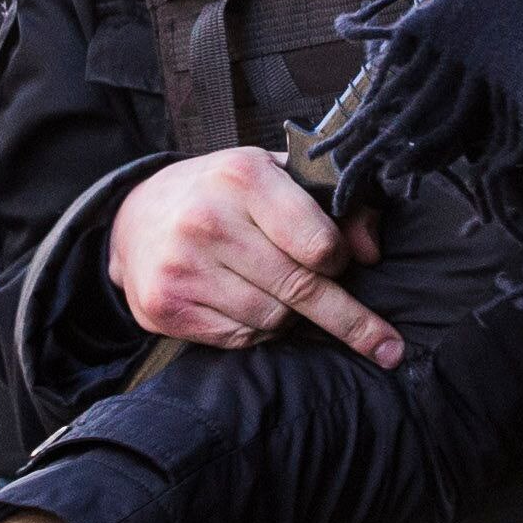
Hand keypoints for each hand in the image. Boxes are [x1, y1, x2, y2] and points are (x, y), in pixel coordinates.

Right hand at [110, 150, 398, 366]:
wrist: (137, 215)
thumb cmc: (224, 194)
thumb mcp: (278, 177)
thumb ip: (335, 205)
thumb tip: (371, 251)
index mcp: (242, 177)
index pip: (319, 245)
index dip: (340, 260)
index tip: (342, 262)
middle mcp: (206, 220)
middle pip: (300, 290)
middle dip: (346, 317)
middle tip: (385, 345)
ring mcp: (181, 267)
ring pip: (273, 321)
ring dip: (289, 317)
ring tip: (272, 289)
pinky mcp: (164, 307)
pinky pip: (241, 339)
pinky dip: (256, 330)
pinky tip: (243, 303)